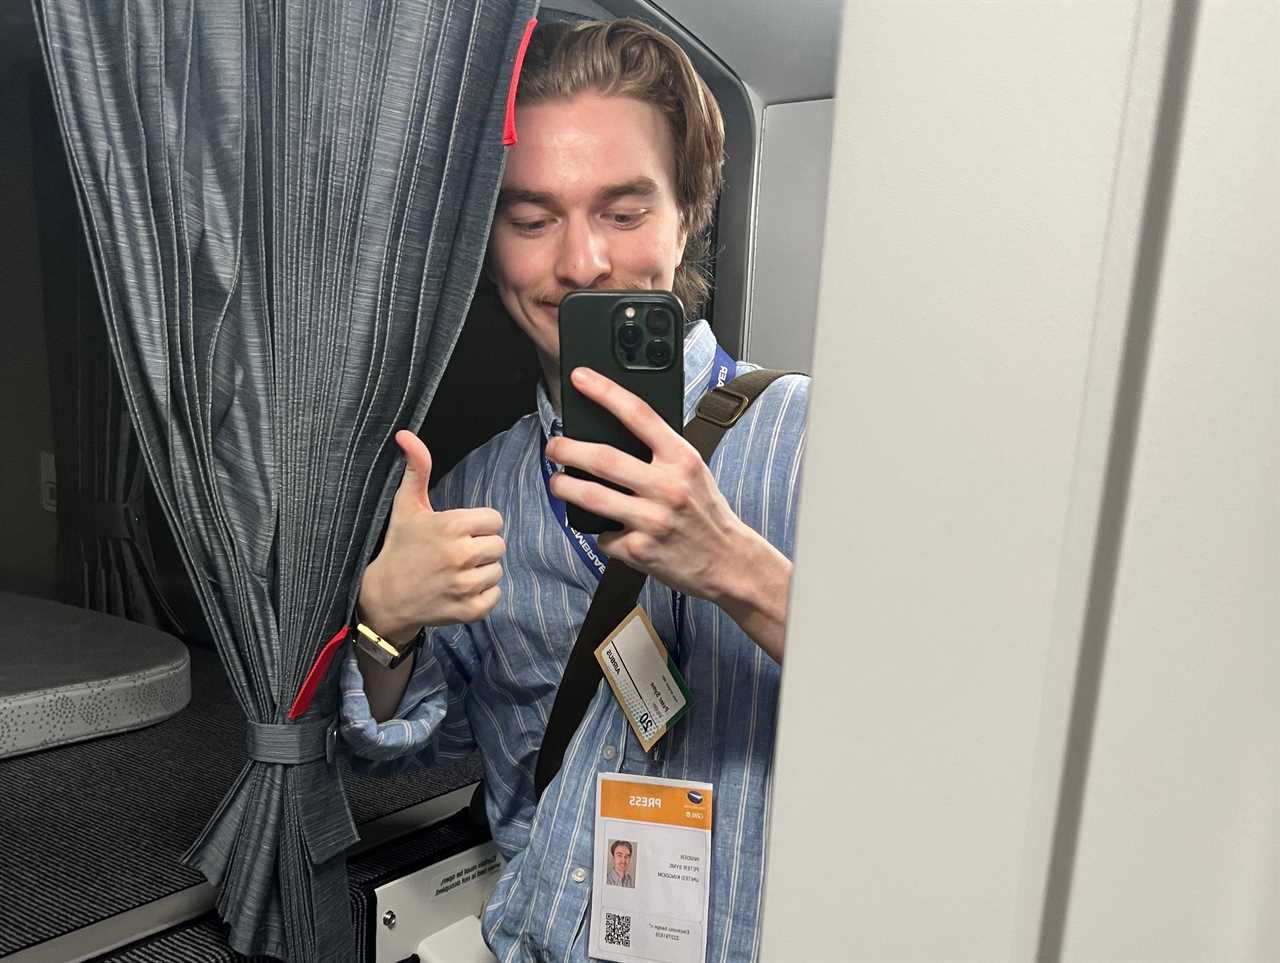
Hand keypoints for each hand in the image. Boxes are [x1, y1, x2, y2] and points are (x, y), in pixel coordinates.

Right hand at [359, 431, 504, 642]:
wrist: (384, 598)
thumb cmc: (400, 547)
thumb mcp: (406, 506)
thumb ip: (416, 469)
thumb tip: (406, 435)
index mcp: (451, 526)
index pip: (494, 519)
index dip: (478, 525)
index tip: (458, 532)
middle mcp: (461, 555)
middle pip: (499, 544)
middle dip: (481, 547)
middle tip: (456, 553)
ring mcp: (465, 585)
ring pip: (498, 570)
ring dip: (482, 571)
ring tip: (456, 572)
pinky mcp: (470, 610)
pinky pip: (495, 595)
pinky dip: (482, 594)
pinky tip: (459, 590)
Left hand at [544, 368, 771, 603]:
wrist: (728, 561)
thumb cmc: (706, 512)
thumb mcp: (693, 470)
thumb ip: (661, 452)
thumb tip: (614, 432)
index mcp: (682, 459)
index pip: (639, 414)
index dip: (605, 392)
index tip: (580, 378)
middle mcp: (667, 487)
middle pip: (603, 458)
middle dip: (568, 449)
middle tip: (555, 447)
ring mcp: (652, 520)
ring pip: (592, 497)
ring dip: (564, 487)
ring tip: (557, 483)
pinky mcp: (640, 550)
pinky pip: (603, 536)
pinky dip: (599, 531)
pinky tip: (605, 528)